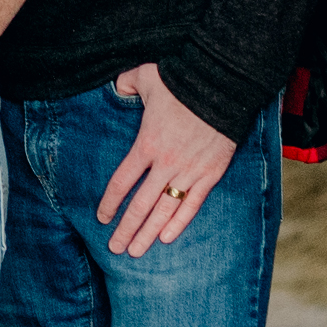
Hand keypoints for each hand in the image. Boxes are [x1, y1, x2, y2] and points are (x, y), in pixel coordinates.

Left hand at [93, 64, 237, 256]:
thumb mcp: (145, 75)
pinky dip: (179, 223)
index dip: (110, 202)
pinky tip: (166, 237)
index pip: (122, 181)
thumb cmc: (182, 79)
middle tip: (114, 248)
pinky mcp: (211, 173)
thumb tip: (116, 86)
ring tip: (136, 251)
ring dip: (149, 233)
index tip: (102, 217)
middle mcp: (166, 163)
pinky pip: (192, 204)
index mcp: (146, 143)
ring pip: (165, 210)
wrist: (224, 85)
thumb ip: (126, 83)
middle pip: (141, 204)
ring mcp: (189, 170)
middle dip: (126, 229)